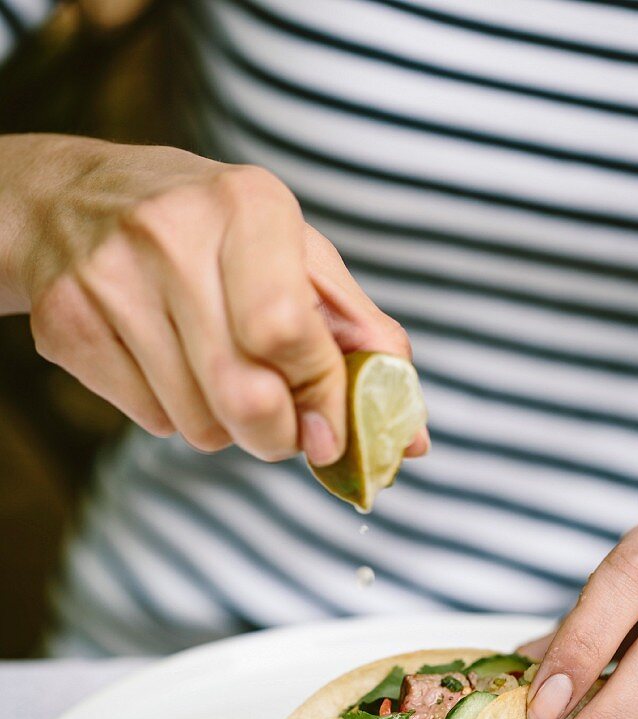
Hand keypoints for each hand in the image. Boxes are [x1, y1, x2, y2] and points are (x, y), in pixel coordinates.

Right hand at [2, 135, 426, 464]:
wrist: (73, 201)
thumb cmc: (213, 234)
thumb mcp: (296, 255)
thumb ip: (360, 339)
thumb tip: (411, 436)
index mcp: (248, 207)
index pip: (289, 333)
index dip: (322, 399)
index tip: (333, 434)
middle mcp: (172, 235)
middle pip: (244, 395)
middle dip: (278, 436)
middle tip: (282, 427)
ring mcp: (109, 279)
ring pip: (198, 424)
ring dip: (226, 425)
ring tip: (214, 369)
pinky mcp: (64, 323)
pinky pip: (151, 420)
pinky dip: (175, 414)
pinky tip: (165, 362)